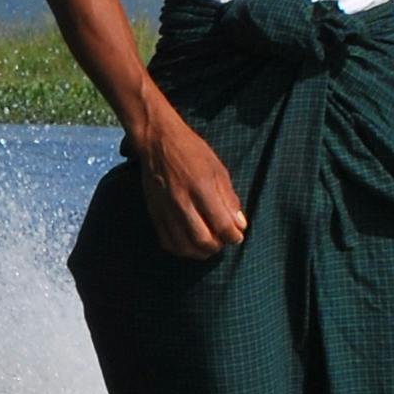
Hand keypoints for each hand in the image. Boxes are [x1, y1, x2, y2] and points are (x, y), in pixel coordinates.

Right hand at [133, 103, 248, 259]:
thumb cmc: (192, 152)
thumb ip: (229, 199)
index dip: (233, 236)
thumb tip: (239, 225)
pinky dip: (181, 249)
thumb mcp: (218, 170)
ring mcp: (165, 209)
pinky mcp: (154, 212)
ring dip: (200, 252)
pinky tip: (189, 244)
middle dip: (218, 246)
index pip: (221, 225)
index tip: (237, 235)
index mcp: (201, 188)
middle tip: (223, 240)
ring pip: (184, 246)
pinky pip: (167, 242)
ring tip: (208, 245)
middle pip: (203, 241)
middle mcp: (182, 201)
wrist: (158, 141)